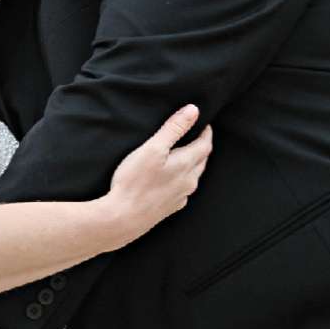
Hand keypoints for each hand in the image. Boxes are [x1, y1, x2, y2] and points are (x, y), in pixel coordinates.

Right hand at [107, 103, 211, 244]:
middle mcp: (189, 182)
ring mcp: (181, 196)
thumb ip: (173, 129)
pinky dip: (183, 179)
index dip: (206, 132)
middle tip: (196, 135)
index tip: (204, 123)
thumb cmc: (135, 182)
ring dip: (194, 163)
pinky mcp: (171, 207)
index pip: (205, 145)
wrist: (123, 218)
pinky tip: (173, 179)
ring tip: (186, 154)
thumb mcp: (153, 148)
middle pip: (202, 160)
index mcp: (186, 165)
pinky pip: (184, 189)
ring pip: (194, 176)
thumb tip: (194, 111)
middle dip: (202, 146)